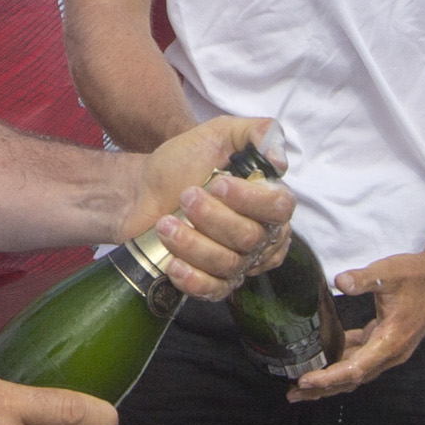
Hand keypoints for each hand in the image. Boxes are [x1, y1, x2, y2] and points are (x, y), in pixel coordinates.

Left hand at [123, 116, 291, 298]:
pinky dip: (193, 279)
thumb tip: (280, 161)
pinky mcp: (214, 281)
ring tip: (166, 223)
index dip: (250, 199)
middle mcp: (260, 234)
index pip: (279, 208)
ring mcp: (239, 261)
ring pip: (229, 264)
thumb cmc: (185, 163)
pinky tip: (173, 263)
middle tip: (185, 196)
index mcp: (268, 200)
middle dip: (212, 217)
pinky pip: (215, 291)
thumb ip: (257, 133)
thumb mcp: (221, 133)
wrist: (144, 189)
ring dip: (192, 242)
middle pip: (250, 237)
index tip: (218, 185)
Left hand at [289, 243, 424, 400]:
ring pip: (356, 371)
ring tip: (303, 384)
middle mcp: (391, 352)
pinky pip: (362, 358)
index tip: (306, 382)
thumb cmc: (419, 276)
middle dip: (324, 389)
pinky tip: (325, 356)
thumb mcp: (389, 273)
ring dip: (331, 378)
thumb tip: (340, 282)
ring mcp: (390, 349)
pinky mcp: (388, 341)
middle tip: (294, 393)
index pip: (355, 368)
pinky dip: (343, 361)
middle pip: (353, 379)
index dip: (329, 377)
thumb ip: (363, 279)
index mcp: (391, 341)